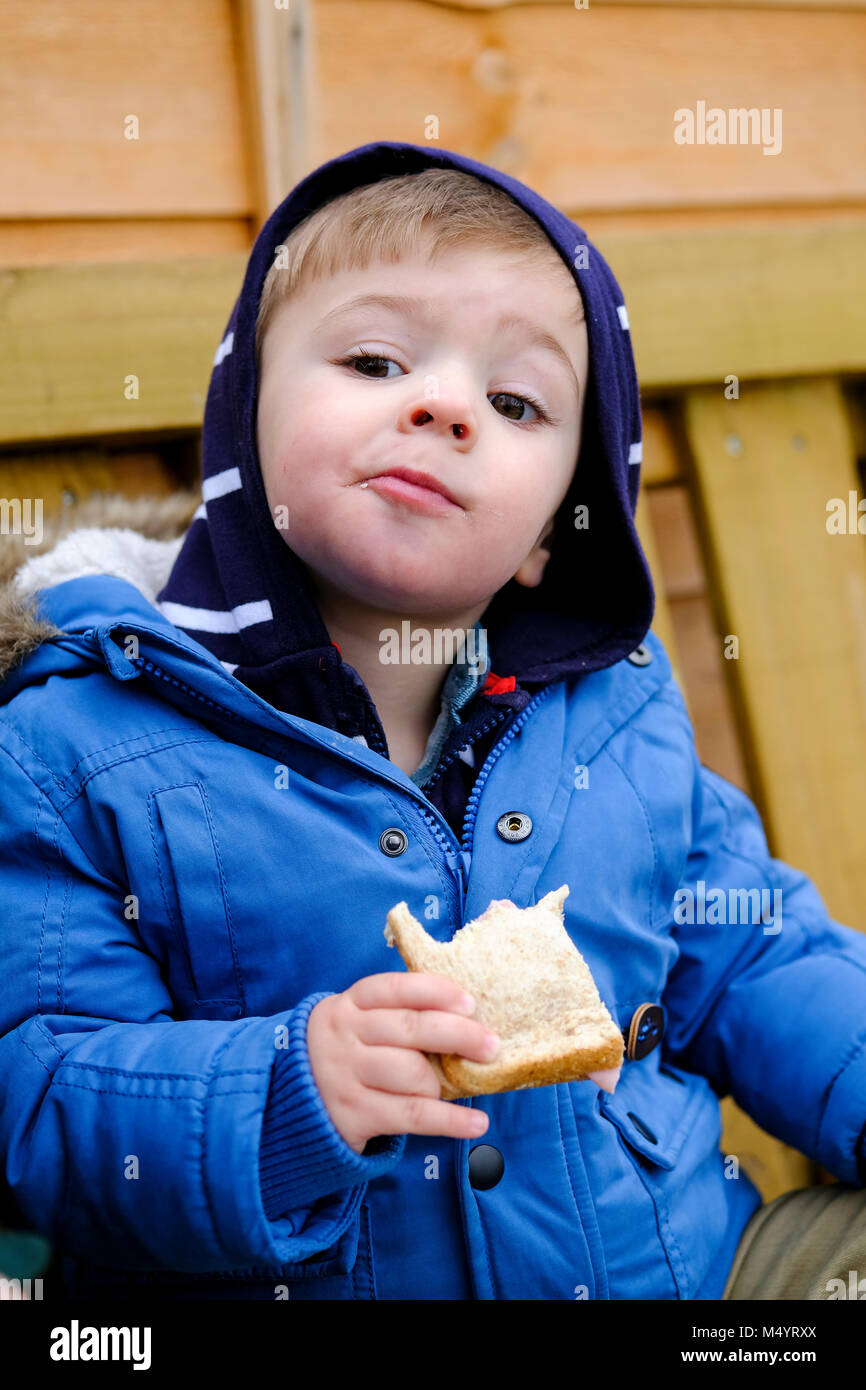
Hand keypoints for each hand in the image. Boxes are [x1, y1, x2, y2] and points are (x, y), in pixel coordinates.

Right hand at [306, 973, 498, 1153]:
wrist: (286, 1100)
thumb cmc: (345, 1053)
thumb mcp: (357, 1023)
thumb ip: (396, 1016)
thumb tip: (466, 1019)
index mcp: (350, 1004)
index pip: (396, 988)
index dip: (436, 992)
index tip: (470, 1003)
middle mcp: (345, 1034)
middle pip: (410, 1028)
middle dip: (458, 1034)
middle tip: (491, 1044)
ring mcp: (346, 1074)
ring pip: (411, 1073)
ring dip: (443, 1082)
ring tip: (455, 1086)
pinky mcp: (353, 1113)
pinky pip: (412, 1116)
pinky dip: (450, 1121)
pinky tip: (477, 1122)